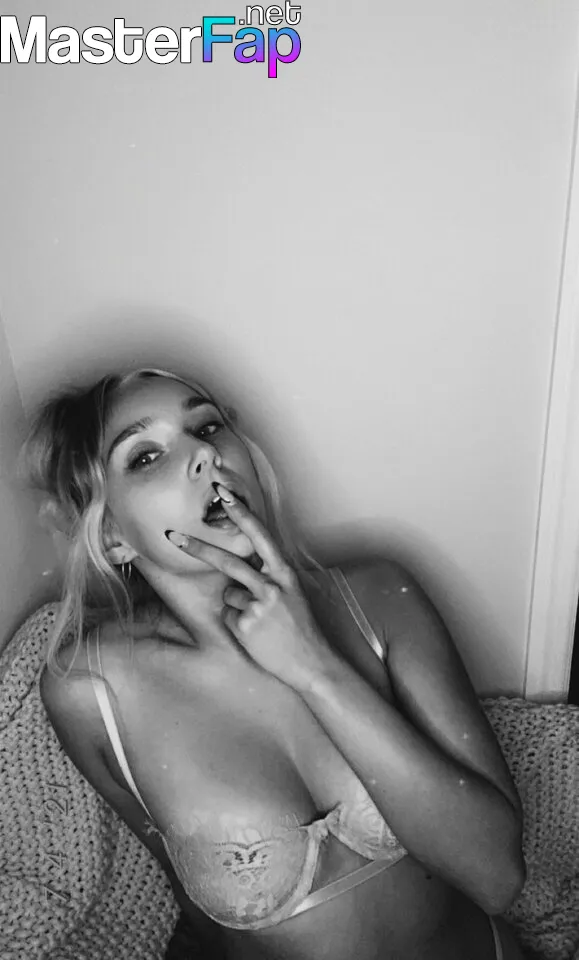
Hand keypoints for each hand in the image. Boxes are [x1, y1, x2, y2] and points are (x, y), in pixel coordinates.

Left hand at [166, 486, 335, 691]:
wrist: (309, 661)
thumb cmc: (297, 625)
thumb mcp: (290, 591)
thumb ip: (268, 573)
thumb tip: (238, 560)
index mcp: (284, 572)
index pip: (259, 534)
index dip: (240, 513)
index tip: (222, 493)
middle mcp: (272, 584)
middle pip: (228, 561)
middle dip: (198, 548)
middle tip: (172, 536)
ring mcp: (259, 605)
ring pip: (228, 593)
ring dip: (237, 606)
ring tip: (261, 621)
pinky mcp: (246, 624)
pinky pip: (228, 616)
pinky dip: (238, 624)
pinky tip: (256, 634)